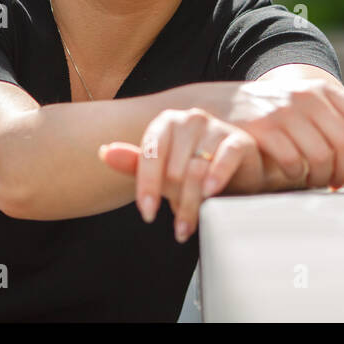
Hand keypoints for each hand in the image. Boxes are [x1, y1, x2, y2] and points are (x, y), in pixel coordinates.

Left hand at [97, 108, 263, 242]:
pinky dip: (218, 176)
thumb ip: (135, 164)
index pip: (150, 154)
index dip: (148, 186)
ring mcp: (215, 128)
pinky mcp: (239, 140)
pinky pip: (225, 156)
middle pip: (174, 167)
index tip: (148, 213)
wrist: (239, 176)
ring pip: (197, 168)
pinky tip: (211, 193)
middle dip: (175, 200)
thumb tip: (104, 152)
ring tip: (190, 224)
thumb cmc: (196, 173)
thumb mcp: (164, 173)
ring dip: (193, 202)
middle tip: (179, 223)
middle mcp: (190, 119)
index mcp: (166, 123)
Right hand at [211, 75, 343, 187]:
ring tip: (314, 182)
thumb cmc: (272, 113)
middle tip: (336, 185)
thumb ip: (341, 125)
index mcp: (323, 89)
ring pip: (321, 157)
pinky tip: (292, 175)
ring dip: (322, 178)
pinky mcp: (264, 128)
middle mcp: (307, 97)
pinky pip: (294, 163)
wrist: (221, 104)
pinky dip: (297, 176)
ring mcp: (285, 111)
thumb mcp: (307, 108)